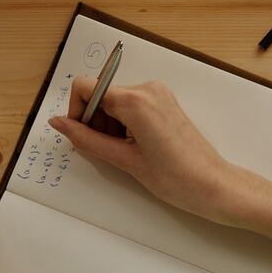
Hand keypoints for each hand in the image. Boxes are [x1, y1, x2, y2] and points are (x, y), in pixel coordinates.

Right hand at [49, 79, 237, 220]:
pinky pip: (131, 104)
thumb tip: (59, 123)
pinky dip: (123, 123)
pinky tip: (135, 146)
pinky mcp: (163, 101)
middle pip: (100, 94)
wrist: (212, 185)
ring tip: (125, 152)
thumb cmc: (175, 177)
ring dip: (109, 125)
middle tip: (107, 151)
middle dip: (94, 122)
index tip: (81, 135)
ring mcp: (157, 93)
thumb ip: (86, 139)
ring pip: (114, 101)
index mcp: (135, 100)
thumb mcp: (124, 160)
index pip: (86, 87)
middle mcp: (147, 88)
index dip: (77, 111)